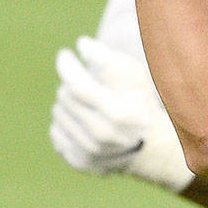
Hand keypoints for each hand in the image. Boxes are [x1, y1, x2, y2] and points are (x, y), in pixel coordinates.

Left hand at [51, 36, 193, 191]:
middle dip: (73, 83)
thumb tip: (82, 44)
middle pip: (65, 97)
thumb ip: (110, 58)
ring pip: (58, 113)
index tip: (65, 53)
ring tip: (90, 103)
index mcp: (118, 113)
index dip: (67, 66)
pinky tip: (84, 121)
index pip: (77, 86)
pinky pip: (56, 133)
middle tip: (89, 82)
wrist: (151, 146)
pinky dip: (66, 123)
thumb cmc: (141, 102)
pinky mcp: (79, 162)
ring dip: (69, 102)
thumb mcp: (135, 76)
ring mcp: (89, 153)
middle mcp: (101, 137)